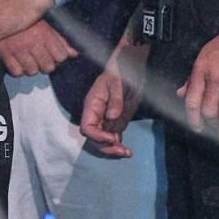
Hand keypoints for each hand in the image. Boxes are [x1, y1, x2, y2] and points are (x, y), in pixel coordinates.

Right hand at [0, 19, 75, 76]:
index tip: (53, 53)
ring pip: (32, 71)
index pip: (61, 56)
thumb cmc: (24, 18)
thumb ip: (60, 39)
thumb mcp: (44, 24)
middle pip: (48, 67)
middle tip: (39, 56)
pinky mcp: (5, 54)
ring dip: (31, 67)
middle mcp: (32, 42)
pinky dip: (18, 69)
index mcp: (44, 33)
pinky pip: (17, 72)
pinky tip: (18, 61)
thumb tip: (74, 53)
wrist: (0, 11)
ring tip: (28, 58)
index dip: (58, 56)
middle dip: (45, 63)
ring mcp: (18, 49)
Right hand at [79, 38, 147, 157]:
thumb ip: (116, 100)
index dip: (97, 135)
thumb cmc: (122, 71)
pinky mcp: (116, 120)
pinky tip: (127, 150)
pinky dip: (118, 145)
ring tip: (127, 152)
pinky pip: (112, 136)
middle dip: (105, 147)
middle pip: (93, 137)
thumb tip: (112, 117)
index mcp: (93, 104)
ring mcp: (106, 118)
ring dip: (113, 149)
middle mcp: (97, 114)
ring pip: (103, 140)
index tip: (111, 139)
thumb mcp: (119, 82)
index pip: (87, 126)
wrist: (131, 66)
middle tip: (122, 151)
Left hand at [177, 21, 218, 142]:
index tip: (195, 126)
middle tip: (212, 134)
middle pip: (208, 109)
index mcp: (201, 70)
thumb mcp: (206, 55)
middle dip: (209, 126)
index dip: (192, 116)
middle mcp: (215, 78)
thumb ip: (193, 76)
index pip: (191, 98)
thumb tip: (181, 92)